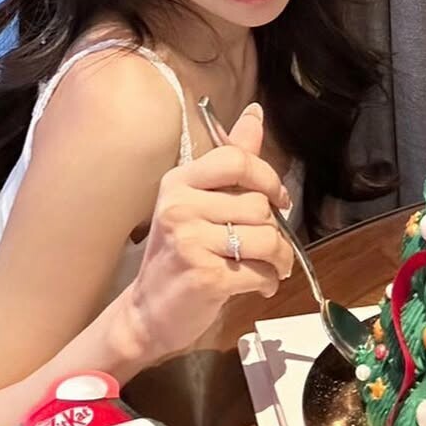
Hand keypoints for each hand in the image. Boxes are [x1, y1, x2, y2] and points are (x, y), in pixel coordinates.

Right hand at [118, 103, 293, 362]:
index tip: (278, 199)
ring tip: (269, 268)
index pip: (236, 159)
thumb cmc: (178, 255)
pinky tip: (259, 286)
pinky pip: (261, 271)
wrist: (146, 312)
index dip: (268, 178)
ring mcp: (190, 241)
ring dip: (280, 259)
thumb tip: (255, 113)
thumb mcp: (198, 202)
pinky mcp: (205, 275)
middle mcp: (180, 206)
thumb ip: (231, 161)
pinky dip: (269, 281)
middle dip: (275, 230)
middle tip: (265, 246)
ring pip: (267, 238)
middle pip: (259, 205)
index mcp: (179, 181)